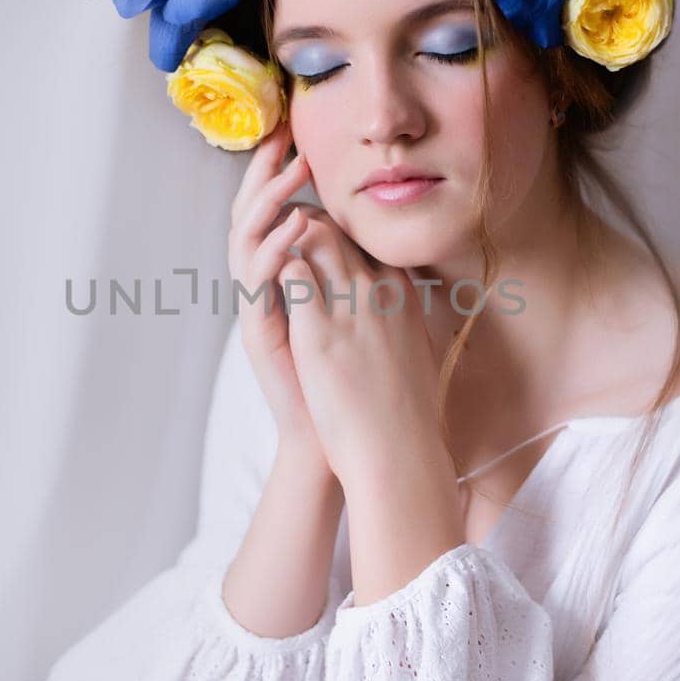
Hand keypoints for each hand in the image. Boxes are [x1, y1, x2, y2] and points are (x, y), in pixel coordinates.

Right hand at [227, 121, 330, 467]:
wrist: (331, 438)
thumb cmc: (344, 379)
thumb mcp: (353, 312)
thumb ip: (352, 271)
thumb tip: (371, 235)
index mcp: (283, 275)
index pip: (275, 208)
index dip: (280, 171)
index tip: (296, 131)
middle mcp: (262, 285)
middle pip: (251, 213)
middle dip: (266, 171)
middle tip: (283, 132)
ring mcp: (256, 305)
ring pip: (246, 237)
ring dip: (272, 198)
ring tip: (297, 167)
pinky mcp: (258, 328)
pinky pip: (258, 279)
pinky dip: (277, 247)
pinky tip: (299, 225)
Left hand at [273, 205, 450, 491]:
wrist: (398, 453)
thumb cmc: (407, 413)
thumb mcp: (416, 350)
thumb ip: (403, 321)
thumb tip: (398, 313)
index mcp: (402, 292)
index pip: (363, 238)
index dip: (333, 234)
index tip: (311, 246)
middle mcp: (377, 289)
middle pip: (335, 228)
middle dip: (301, 227)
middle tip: (277, 241)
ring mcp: (349, 305)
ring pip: (311, 235)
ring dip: (284, 241)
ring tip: (266, 259)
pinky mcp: (318, 329)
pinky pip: (290, 271)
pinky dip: (273, 268)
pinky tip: (263, 284)